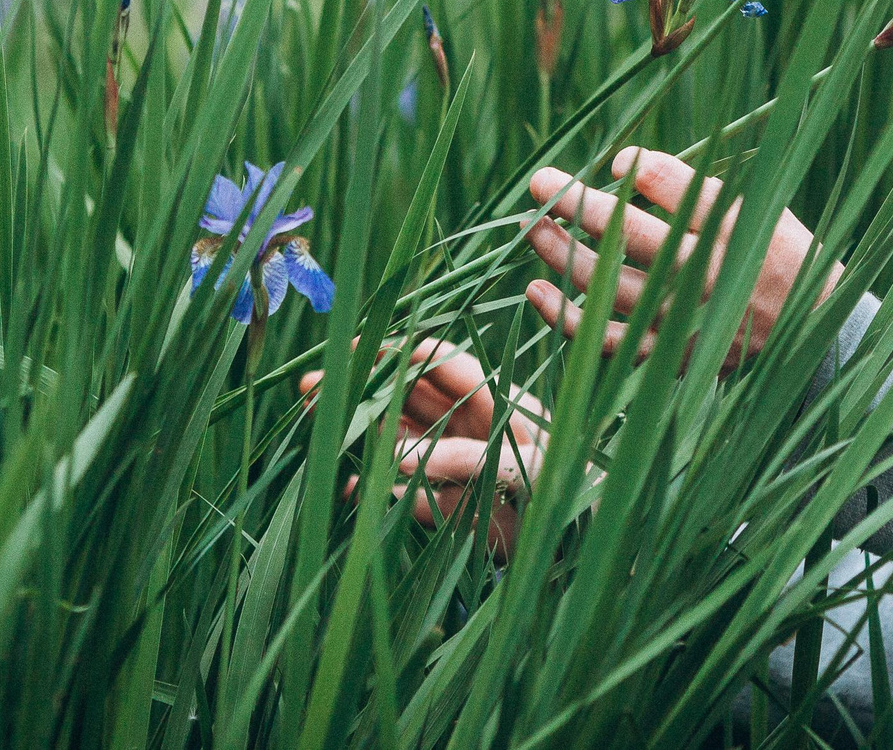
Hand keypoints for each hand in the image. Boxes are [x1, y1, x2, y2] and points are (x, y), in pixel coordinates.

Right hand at [298, 338, 545, 557]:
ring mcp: (452, 462)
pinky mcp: (445, 503)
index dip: (396, 351)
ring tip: (314, 419)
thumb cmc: (566, 489)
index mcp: (491, 399)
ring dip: (357, 429)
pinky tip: (346, 488)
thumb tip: (399, 460)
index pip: (436, 364)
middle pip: (404, 397)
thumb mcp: (523, 467)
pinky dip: (372, 488)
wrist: (579, 544)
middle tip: (313, 383)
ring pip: (394, 438)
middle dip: (361, 388)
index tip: (355, 347)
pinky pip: (399, 491)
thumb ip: (463, 460)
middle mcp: (466, 424)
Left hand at [523, 145, 840, 370]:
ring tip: (530, 227)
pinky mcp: (667, 356)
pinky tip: (535, 291)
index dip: (639, 169)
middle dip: (576, 203)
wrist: (809, 335)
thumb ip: (692, 186)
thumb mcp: (756, 207)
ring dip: (559, 252)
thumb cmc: (775, 256)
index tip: (619, 162)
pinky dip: (564, 318)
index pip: (674, 186)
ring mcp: (682, 319)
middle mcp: (706, 274)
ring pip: (605, 283)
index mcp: (734, 229)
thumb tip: (623, 162)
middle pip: (627, 232)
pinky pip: (605, 339)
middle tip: (539, 182)